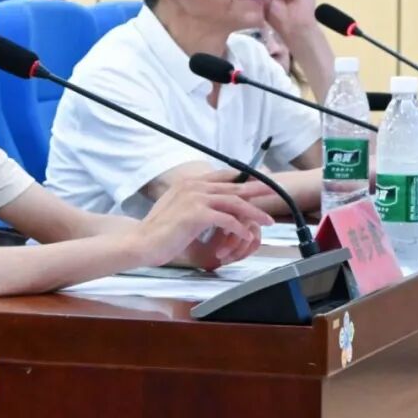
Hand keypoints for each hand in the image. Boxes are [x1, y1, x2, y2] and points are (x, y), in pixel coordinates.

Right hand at [139, 179, 271, 269]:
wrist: (142, 242)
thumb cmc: (160, 231)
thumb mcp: (179, 210)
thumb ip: (197, 203)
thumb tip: (216, 206)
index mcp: (189, 182)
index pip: (224, 176)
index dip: (244, 178)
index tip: (260, 182)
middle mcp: (193, 185)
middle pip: (234, 186)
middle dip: (258, 190)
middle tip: (276, 192)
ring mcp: (194, 198)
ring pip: (234, 202)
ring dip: (254, 213)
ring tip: (268, 221)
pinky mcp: (196, 214)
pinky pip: (226, 219)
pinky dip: (239, 228)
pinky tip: (247, 236)